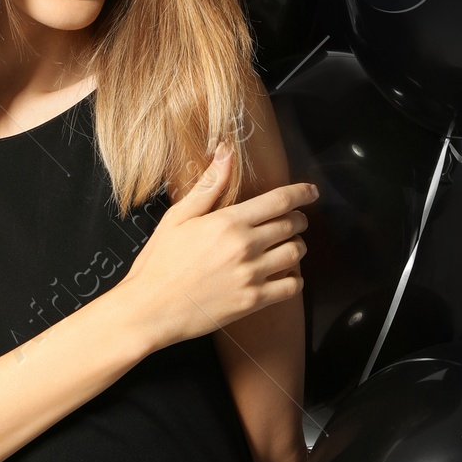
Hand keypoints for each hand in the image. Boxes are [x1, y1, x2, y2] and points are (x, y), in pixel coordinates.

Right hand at [117, 143, 315, 350]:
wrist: (150, 308)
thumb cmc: (160, 262)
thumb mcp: (178, 217)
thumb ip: (209, 186)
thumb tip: (226, 153)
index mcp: (228, 222)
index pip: (279, 200)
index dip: (301, 193)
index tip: (310, 192)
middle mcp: (245, 247)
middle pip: (292, 225)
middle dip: (298, 219)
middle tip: (294, 220)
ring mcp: (251, 275)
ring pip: (296, 254)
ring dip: (297, 246)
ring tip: (286, 246)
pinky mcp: (253, 301)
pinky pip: (291, 287)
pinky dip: (294, 279)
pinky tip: (283, 275)